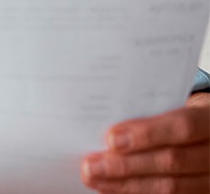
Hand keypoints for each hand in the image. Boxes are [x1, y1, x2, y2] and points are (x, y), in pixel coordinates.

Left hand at [81, 92, 209, 192]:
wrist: (209, 131)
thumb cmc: (183, 114)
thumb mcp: (173, 105)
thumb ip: (148, 114)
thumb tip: (109, 131)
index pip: (183, 127)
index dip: (147, 134)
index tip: (111, 138)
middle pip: (172, 162)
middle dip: (126, 165)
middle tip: (90, 165)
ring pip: (171, 187)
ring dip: (126, 184)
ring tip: (94, 178)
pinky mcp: (202, 193)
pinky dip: (137, 193)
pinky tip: (112, 188)